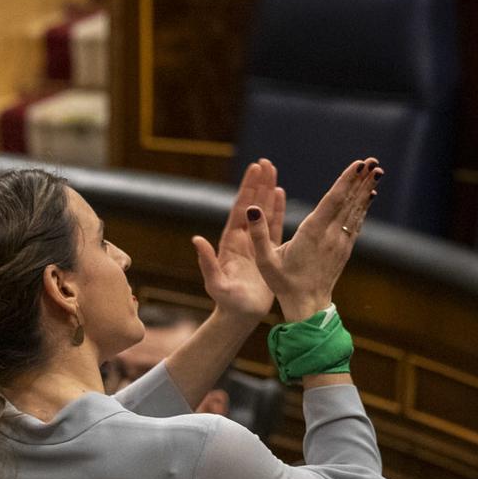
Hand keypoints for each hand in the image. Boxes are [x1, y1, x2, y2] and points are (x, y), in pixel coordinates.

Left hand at [192, 159, 285, 322]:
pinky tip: (281, 194)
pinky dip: (277, 209)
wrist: (240, 316)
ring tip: (273, 171)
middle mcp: (242, 238)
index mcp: (230, 242)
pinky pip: (273, 226)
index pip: (240, 209)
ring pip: (263, 211)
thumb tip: (196, 239)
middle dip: (259, 183)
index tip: (254, 169)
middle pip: (252, 204)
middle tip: (265, 162)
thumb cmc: (227, 302)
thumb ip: (207, 261)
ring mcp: (255, 243)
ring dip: (268, 191)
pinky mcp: (267, 251)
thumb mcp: (215, 282)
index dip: (248, 188)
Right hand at [244, 157, 380, 321]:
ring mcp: (340, 243)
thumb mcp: (265, 260)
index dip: (346, 181)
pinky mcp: (344, 249)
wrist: (307, 306)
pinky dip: (362, 207)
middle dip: (361, 180)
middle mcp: (331, 235)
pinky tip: (368, 196)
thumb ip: (258, 233)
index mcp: (313, 233)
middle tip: (374, 161)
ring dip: (365, 190)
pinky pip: (356, 222)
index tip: (358, 165)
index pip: (333, 201)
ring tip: (376, 172)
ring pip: (355, 211)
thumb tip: (252, 208)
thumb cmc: (283, 283)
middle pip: (349, 202)